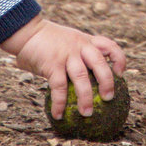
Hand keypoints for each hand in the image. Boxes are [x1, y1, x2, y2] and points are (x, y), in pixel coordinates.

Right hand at [0, 17, 126, 117]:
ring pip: (82, 78)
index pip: (109, 46)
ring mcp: (66, 55)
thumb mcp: (68, 41)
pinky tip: (58, 115)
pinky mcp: (52, 64)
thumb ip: (76, 56)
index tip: (120, 73)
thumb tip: (83, 81)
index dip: (118, 59)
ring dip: (86, 97)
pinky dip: (60, 103)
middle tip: (108, 98)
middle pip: (100, 63)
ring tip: (87, 113)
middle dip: (107, 82)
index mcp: (85, 41)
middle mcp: (79, 46)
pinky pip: (59, 87)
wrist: (26, 30)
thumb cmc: (46, 40)